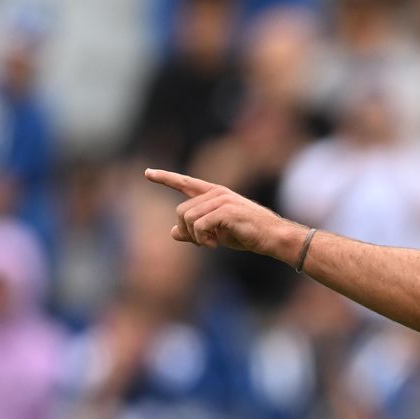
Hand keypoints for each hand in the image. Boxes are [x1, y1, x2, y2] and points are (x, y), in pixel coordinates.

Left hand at [144, 168, 298, 254]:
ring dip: (195, 237)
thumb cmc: (247, 234)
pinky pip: (199, 226)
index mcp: (214, 194)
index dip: (165, 178)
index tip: (147, 173)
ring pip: (188, 219)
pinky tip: (214, 245)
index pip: (185, 183)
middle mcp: (216, 193)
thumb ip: (195, 231)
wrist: (272, 237)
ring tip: (210, 244)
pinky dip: (203, 239)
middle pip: (181, 211)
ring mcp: (222, 200)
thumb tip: (173, 232)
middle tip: (202, 243)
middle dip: (186, 231)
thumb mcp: (217, 233)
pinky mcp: (226, 211)